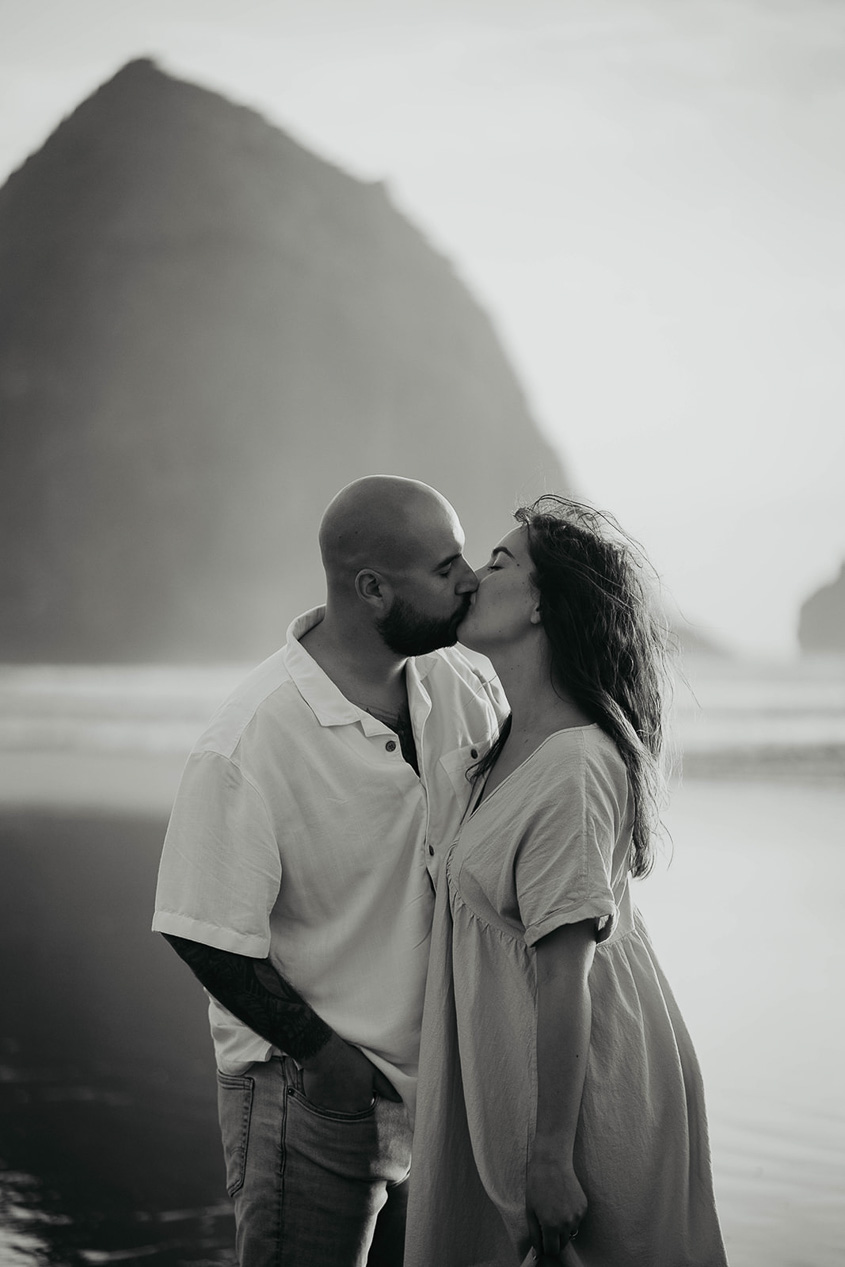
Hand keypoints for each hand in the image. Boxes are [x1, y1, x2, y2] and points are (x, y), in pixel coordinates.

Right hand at [300, 1034, 400, 1112]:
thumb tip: (399, 1100)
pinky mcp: (316, 1105)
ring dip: (336, 1100)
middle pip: (351, 1110)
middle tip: (345, 1081)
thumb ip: (386, 1088)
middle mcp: (347, 1112)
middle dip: (349, 1100)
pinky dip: (322, 1097)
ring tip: (334, 1081)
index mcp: (362, 1104)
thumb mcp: (372, 1071)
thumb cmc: (351, 1060)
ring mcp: (330, 1110)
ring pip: (336, 1110)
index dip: (362, 1094)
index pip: (365, 1106)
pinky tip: (323, 1083)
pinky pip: (321, 1105)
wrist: (324, 1052)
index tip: (357, 1083)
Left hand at [526, 1145, 586, 1260]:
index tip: (542, 1241)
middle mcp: (567, 1224)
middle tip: (546, 1222)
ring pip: (570, 1232)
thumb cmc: (537, 1185)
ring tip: (554, 1209)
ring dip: (562, 1228)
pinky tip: (563, 1201)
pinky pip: (576, 1220)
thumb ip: (534, 1235)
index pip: (552, 1250)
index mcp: (551, 1226)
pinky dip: (570, 1216)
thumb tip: (538, 1253)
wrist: (552, 1163)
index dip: (545, 1248)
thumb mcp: (530, 1211)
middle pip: (562, 1244)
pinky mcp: (584, 1207)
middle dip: (554, 1238)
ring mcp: (577, 1216)